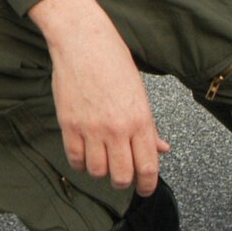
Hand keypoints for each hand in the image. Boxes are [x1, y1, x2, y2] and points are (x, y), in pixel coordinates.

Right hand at [29, 0, 168, 193]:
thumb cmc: (113, 61)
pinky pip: (74, 158)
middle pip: (122, 175)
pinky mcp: (69, 124)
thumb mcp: (139, 93)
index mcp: (140, 119)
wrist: (83, 41)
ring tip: (102, 162)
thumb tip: (162, 148)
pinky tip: (84, 155)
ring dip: (101, 172)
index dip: (148, 185)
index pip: (148, 167)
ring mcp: (91, 128)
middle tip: (122, 178)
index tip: (145, 189)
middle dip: (124, 182)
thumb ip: (149, 126)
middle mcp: (117, 128)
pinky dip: (80, 163)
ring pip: (97, 171)